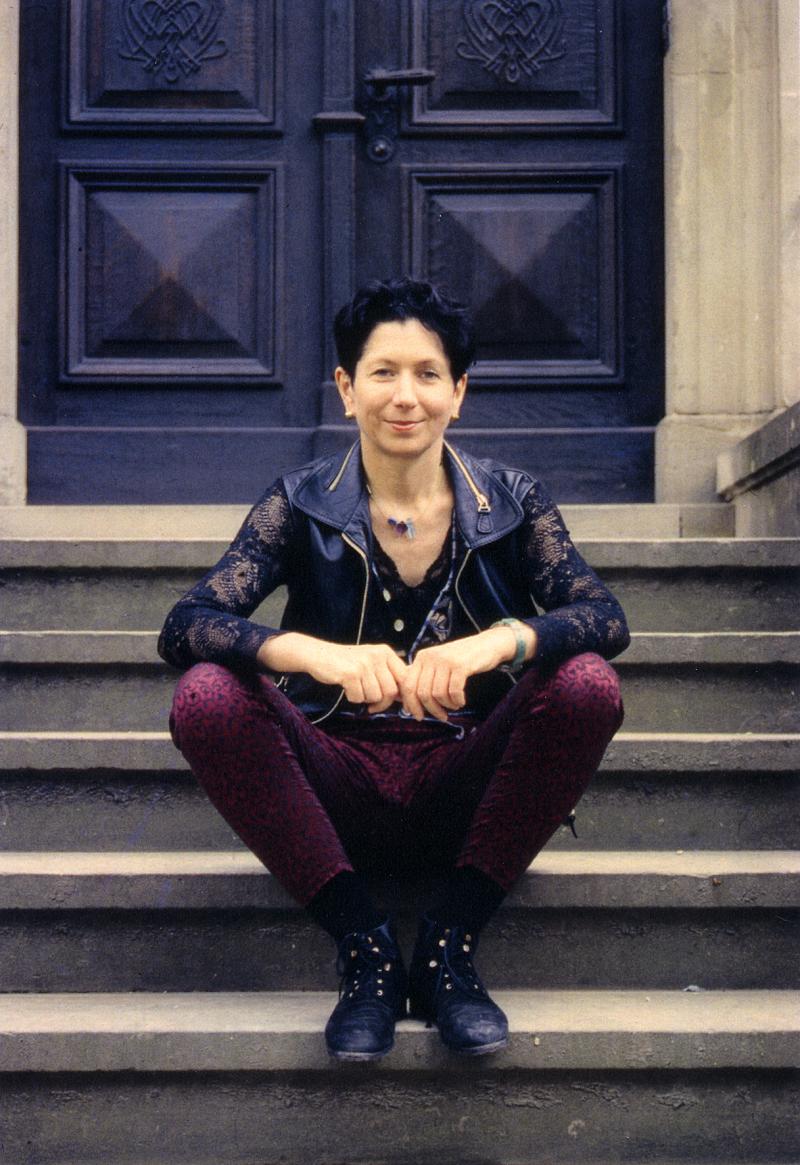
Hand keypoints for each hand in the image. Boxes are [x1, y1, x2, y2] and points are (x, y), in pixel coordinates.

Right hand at [258, 634, 407, 711]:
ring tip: (356, 689)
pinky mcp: (351, 673)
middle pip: (391, 691)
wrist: (318, 654)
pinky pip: (359, 698)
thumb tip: (405, 698)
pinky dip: (353, 698)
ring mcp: (364, 664)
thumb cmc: (347, 663)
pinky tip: (346, 688)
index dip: (406, 696)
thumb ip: (388, 676)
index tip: (404, 708)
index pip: (406, 677)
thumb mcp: (371, 662)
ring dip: (365, 699)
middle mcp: (377, 656)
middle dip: (382, 703)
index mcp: (385, 652)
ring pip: (375, 697)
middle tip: (372, 706)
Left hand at [400, 624, 535, 721]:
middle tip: (442, 716)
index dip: (411, 704)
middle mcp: (430, 657)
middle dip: (432, 709)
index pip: (408, 685)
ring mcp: (445, 660)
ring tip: (454, 705)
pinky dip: (457, 701)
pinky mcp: (460, 665)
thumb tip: (407, 704)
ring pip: (438, 694)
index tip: (419, 716)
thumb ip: (423, 678)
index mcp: (421, 657)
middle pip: (422, 693)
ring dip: (447, 706)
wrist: (487, 644)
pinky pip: (454, 692)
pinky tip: (461, 701)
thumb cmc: (462, 659)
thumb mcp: (438, 664)